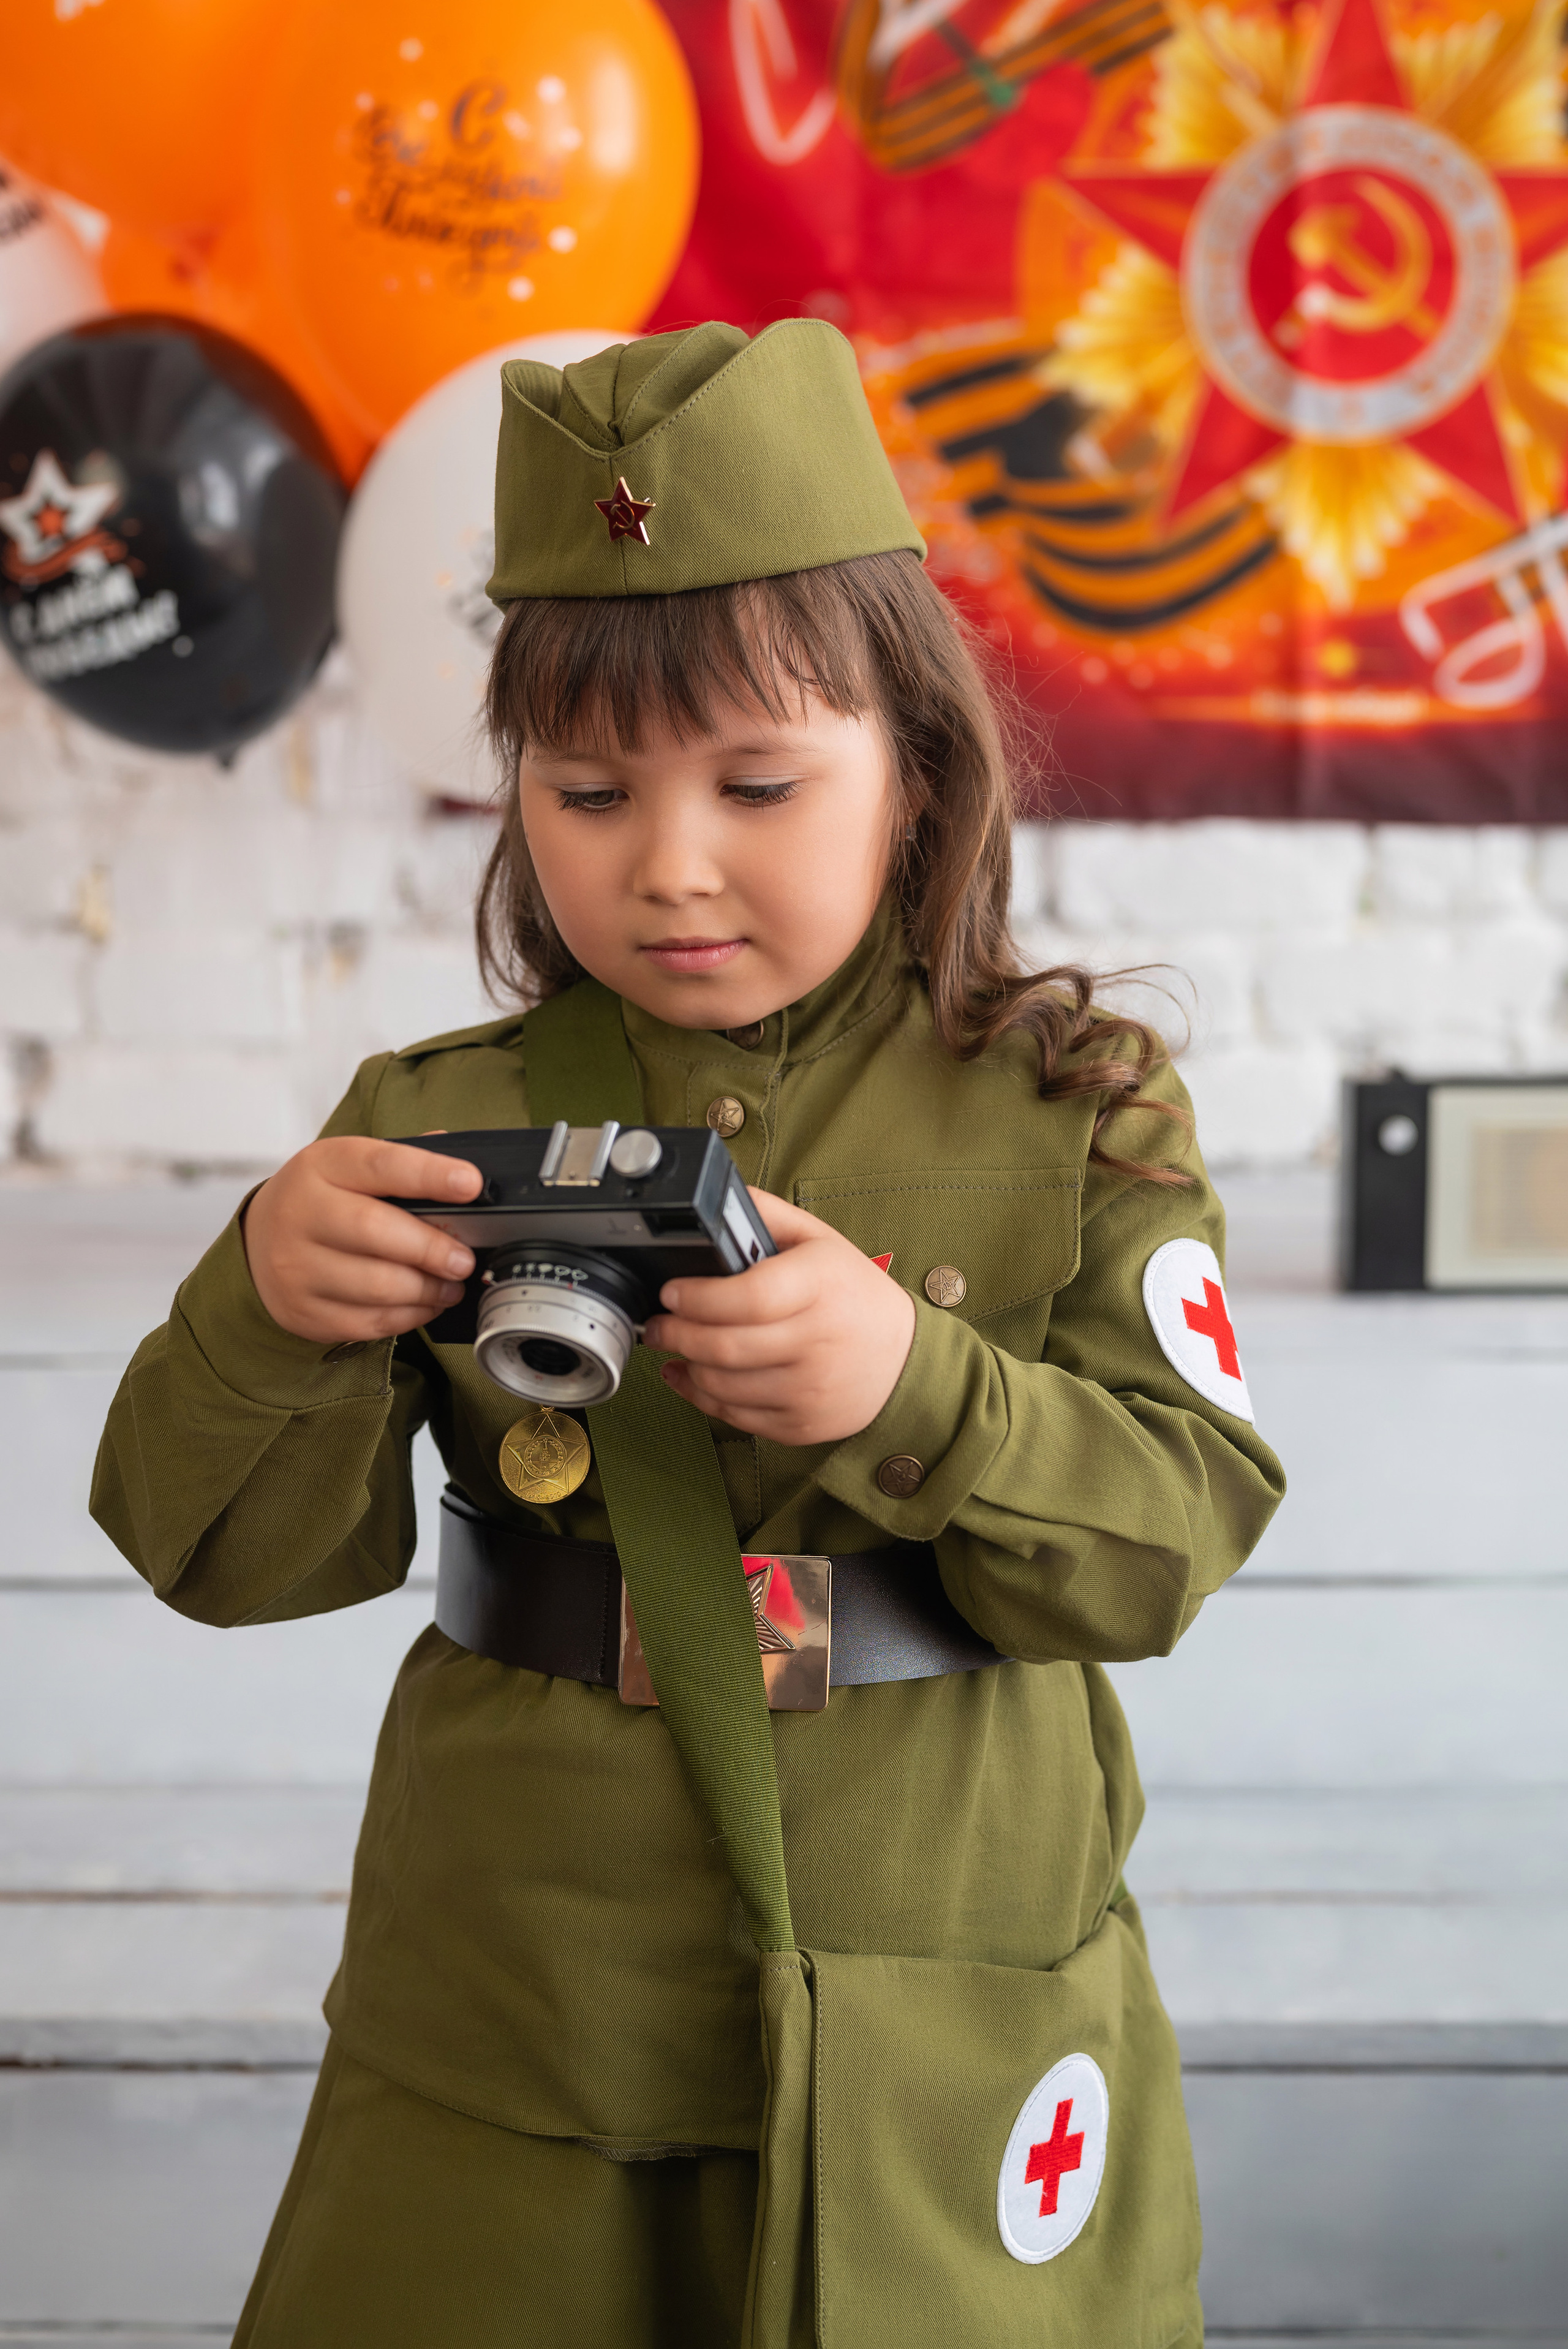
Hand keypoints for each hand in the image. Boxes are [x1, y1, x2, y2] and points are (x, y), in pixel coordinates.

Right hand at [242, 1138, 481, 1345]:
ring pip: (376, 1286)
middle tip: (464, 1260)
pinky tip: (425, 1304)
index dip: (429, 1174)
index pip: (380, 1164)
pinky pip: (368, 1322)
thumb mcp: (351, 1167)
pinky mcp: (303, 1311)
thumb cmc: (323, 1200)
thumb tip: (466, 1172)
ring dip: (427, 1290)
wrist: (259, 1241)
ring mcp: (296, 1267)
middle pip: (375, 1231)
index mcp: (321, 1166)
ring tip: (451, 1285)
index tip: (470, 1184)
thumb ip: (405, 1164)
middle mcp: (300, 1213)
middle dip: (432, 1249)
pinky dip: (409, 1316)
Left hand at [643, 1190, 916, 1445]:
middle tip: (658, 1323)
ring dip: (687, 1365)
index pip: (749, 1297)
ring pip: (723, 1385)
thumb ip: (767, 1215)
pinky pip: (736, 1416)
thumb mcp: (820, 1241)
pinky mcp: (802, 1424)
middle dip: (675, 1334)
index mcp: (821, 1286)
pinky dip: (702, 1396)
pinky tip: (690, 1377)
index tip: (672, 1292)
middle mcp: (818, 1340)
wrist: (904, 1359)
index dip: (699, 1298)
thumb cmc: (854, 1295)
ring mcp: (810, 1388)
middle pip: (725, 1346)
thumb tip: (716, 1196)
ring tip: (676, 1347)